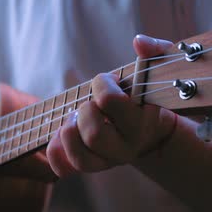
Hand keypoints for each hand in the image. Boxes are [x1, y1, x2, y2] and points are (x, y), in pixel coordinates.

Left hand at [46, 34, 176, 177]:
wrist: (148, 129)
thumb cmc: (146, 94)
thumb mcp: (156, 69)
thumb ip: (156, 50)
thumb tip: (139, 42)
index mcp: (142, 122)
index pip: (111, 102)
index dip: (102, 85)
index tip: (106, 81)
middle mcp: (127, 147)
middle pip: (95, 134)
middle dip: (85, 111)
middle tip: (90, 103)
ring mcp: (108, 160)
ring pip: (80, 156)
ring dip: (69, 132)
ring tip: (75, 118)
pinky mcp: (91, 166)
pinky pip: (65, 169)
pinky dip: (55, 151)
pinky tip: (59, 135)